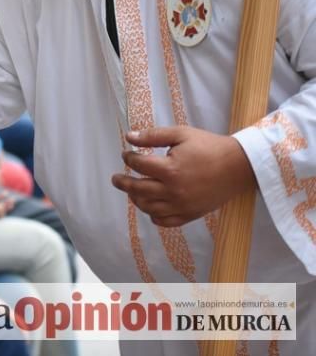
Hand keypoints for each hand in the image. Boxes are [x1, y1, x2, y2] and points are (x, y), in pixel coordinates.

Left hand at [110, 127, 256, 227]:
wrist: (240, 165)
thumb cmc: (209, 146)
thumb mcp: (181, 134)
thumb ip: (153, 136)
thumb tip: (129, 137)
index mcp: (170, 169)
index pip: (139, 165)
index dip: (129, 158)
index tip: (126, 154)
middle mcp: (174, 190)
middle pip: (138, 190)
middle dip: (123, 183)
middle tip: (115, 179)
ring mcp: (182, 205)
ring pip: (149, 208)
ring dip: (136, 199)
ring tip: (133, 190)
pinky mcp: (191, 214)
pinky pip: (166, 221)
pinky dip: (154, 216)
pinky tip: (151, 206)